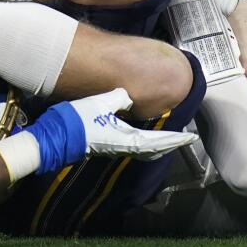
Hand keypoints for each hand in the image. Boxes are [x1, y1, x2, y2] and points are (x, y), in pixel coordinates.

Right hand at [71, 88, 196, 160]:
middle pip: (155, 150)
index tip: (189, 138)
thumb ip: (120, 98)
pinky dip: (147, 145)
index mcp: (128, 139)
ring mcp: (115, 149)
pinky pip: (135, 149)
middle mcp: (124, 147)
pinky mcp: (108, 148)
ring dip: (159, 146)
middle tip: (184, 138)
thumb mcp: (102, 103)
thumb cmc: (78, 121)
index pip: (158, 141)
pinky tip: (145, 139)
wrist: (57, 137)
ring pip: (145, 151)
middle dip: (170, 144)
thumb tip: (129, 95)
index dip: (175, 139)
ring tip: (169, 140)